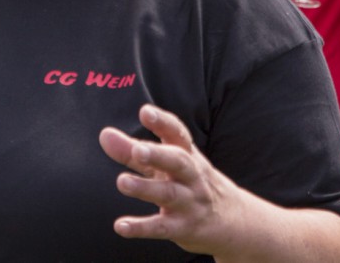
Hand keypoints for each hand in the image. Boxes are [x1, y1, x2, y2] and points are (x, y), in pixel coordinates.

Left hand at [99, 104, 244, 254]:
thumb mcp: (165, 164)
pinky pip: (162, 227)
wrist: (235, 221)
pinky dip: (142, 228)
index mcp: (187, 154)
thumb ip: (132, 150)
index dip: (162, 122)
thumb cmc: (189, 182)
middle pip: (177, 162)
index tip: (145, 111)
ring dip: (145, 188)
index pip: (177, 134)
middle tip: (137, 150)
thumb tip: (104, 134)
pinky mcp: (184, 228)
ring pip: (169, 194)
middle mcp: (192, 176)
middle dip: (158, 155)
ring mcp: (190, 202)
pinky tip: (121, 226)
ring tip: (122, 182)